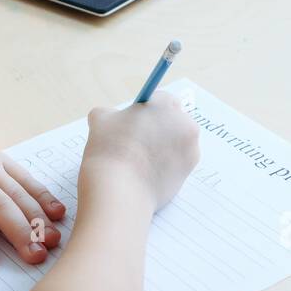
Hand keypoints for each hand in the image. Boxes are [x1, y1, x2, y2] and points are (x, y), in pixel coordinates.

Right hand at [80, 93, 200, 212]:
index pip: (163, 99)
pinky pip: (179, 163)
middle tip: (139, 142)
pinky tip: (149, 173)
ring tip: (142, 160)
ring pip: (178, 143)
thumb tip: (111, 118)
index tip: (139, 121)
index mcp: (165, 105)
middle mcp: (184, 123)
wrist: (120, 190)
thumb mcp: (100, 120)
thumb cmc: (109, 150)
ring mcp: (190, 149)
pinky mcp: (190, 172)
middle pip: (174, 121)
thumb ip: (109, 113)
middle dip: (161, 128)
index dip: (150, 111)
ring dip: (166, 148)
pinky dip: (168, 166)